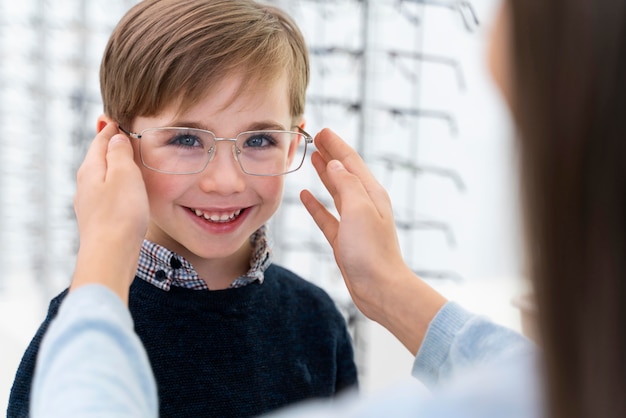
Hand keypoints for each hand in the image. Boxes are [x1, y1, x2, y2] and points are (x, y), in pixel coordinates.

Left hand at [70, 119, 148, 302]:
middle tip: (128, 133)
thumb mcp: (124, 174)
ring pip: (104, 176)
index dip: (112, 127)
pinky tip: (128, 191)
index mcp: (90, 168)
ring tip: (131, 160)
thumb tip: (115, 136)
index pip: (100, 139)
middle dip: (113, 145)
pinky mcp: (100, 219)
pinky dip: (118, 185)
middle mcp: (86, 184)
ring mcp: (91, 203)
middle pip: (100, 157)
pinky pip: (109, 193)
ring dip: (117, 167)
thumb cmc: (120, 215)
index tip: (122, 117)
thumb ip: (119, 152)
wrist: (111, 255)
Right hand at [300, 129, 445, 353]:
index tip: (323, 131)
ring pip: (336, 191)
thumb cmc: (372, 251)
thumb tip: (336, 165)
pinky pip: (327, 216)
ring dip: (325, 174)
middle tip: (315, 138)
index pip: (352, 162)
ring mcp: (354, 222)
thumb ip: (347, 185)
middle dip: (331, 154)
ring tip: (313, 158)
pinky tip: (306, 196)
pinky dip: (316, 204)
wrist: (379, 289)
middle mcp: (364, 205)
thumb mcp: (360, 210)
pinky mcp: (344, 239)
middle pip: (344, 173)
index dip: (337, 145)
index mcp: (372, 194)